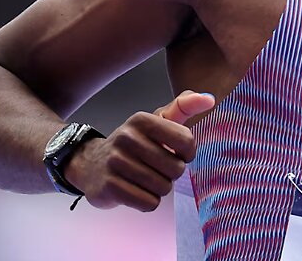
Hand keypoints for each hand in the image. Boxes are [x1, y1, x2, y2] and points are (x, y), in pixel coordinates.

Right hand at [64, 89, 215, 210]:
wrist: (91, 165)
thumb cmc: (135, 144)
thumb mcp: (157, 121)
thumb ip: (184, 107)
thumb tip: (210, 99)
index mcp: (141, 120)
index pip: (186, 141)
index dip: (187, 153)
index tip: (177, 153)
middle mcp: (126, 138)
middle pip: (176, 168)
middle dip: (171, 173)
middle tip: (157, 168)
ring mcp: (115, 162)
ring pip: (163, 187)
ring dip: (159, 188)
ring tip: (145, 178)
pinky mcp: (109, 187)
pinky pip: (148, 203)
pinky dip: (147, 202)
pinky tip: (136, 191)